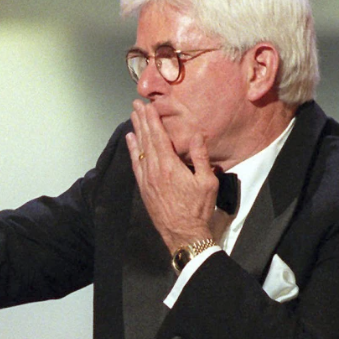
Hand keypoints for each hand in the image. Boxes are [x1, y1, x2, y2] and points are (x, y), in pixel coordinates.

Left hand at [126, 100, 217, 252]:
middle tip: (136, 104)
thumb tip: (197, 135)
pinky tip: (131, 141)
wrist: (183, 234)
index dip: (152, 119)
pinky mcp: (144, 188)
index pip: (159, 136)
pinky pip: (136, 164)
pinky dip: (133, 150)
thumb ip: (201, 156)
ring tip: (132, 117)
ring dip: (136, 131)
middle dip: (141, 120)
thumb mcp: (207, 181)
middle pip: (146, 139)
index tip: (148, 106)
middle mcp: (154, 170)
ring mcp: (147, 179)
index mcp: (170, 166)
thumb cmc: (198, 209)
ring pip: (139, 150)